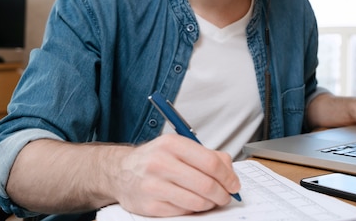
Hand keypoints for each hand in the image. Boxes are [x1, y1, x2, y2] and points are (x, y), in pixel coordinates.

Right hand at [114, 134, 240, 216]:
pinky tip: (192, 204)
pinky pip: (182, 212)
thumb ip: (207, 155)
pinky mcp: (149, 206)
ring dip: (210, 204)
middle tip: (226, 197)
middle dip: (222, 194)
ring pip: (196, 201)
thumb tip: (230, 172)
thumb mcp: (179, 147)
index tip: (234, 184)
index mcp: (172, 144)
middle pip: (205, 184)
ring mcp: (153, 185)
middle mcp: (161, 163)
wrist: (121, 172)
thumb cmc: (155, 159)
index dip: (228, 177)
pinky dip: (193, 210)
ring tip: (210, 201)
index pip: (210, 162)